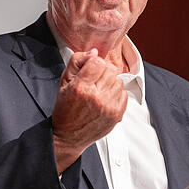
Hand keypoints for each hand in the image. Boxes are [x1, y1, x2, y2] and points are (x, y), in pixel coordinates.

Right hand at [52, 48, 127, 172]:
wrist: (69, 135)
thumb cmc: (65, 109)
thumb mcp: (64, 82)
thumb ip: (77, 62)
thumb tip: (94, 53)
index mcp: (81, 87)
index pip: (97, 62)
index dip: (93, 62)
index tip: (89, 69)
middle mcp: (96, 97)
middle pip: (110, 69)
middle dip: (102, 72)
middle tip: (94, 81)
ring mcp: (108, 106)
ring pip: (119, 80)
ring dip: (110, 82)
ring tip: (99, 90)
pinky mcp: (117, 114)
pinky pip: (124, 93)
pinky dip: (116, 93)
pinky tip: (105, 98)